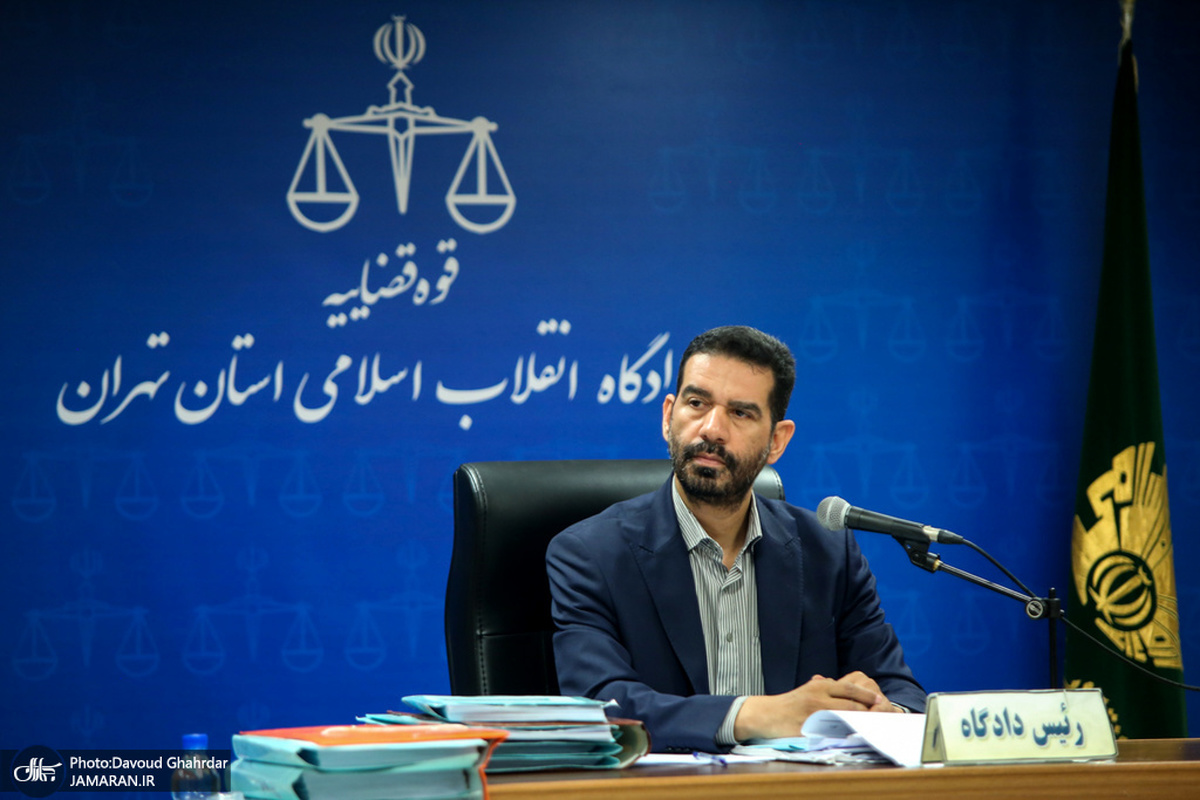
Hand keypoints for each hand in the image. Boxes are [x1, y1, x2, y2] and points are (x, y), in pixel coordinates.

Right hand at [733, 671, 896, 740]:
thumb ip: (824, 687)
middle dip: (867, 709)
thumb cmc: (788, 703)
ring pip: (844, 718)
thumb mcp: (807, 690)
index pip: (849, 688)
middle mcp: (818, 698)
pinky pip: (832, 732)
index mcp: (819, 687)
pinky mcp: (809, 730)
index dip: (866, 694)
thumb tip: (842, 686)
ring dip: (859, 722)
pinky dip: (844, 733)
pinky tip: (853, 735)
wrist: (767, 714)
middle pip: (850, 704)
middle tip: (880, 714)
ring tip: (871, 725)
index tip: (879, 699)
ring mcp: (814, 715)